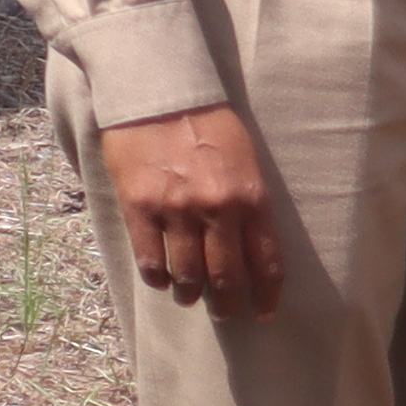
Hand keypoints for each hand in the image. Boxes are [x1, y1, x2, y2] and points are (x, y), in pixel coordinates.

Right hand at [97, 104, 282, 318]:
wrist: (160, 92)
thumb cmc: (208, 122)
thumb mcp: (247, 160)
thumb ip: (249, 202)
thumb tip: (248, 245)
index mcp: (252, 198)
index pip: (266, 262)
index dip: (265, 294)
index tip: (264, 311)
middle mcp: (217, 209)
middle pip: (226, 276)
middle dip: (228, 302)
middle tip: (226, 313)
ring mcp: (177, 210)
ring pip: (186, 273)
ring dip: (190, 293)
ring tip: (190, 298)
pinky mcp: (139, 206)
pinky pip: (150, 258)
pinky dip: (157, 276)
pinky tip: (161, 280)